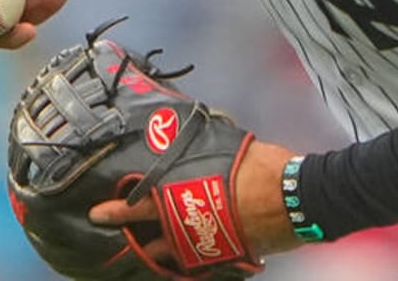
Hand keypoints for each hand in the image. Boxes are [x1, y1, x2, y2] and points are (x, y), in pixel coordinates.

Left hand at [88, 140, 302, 261]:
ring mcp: (211, 245)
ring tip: (146, 254)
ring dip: (158, 255)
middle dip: (132, 240)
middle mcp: (194, 224)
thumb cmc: (267, 168)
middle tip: (118, 240)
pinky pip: (201, 264)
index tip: (97, 214)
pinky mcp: (229, 255)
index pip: (144, 203)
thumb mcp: (230, 147)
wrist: (299, 197)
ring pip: (174, 257)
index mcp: (190, 193)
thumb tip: (190, 133)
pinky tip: (182, 262)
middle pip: (153, 238)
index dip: (119, 209)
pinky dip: (189, 263)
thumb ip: (204, 149)